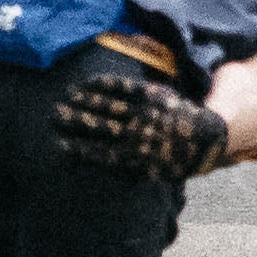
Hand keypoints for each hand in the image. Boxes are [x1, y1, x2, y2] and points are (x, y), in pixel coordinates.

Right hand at [53, 72, 229, 180]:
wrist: (201, 139)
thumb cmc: (168, 159)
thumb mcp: (147, 173)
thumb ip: (120, 172)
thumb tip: (89, 170)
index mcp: (135, 159)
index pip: (99, 154)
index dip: (77, 149)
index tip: (58, 144)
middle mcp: (138, 136)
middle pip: (100, 127)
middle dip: (76, 121)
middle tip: (55, 114)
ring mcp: (145, 114)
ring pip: (110, 106)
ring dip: (86, 100)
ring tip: (67, 96)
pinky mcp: (153, 96)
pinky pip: (124, 88)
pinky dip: (105, 84)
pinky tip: (88, 83)